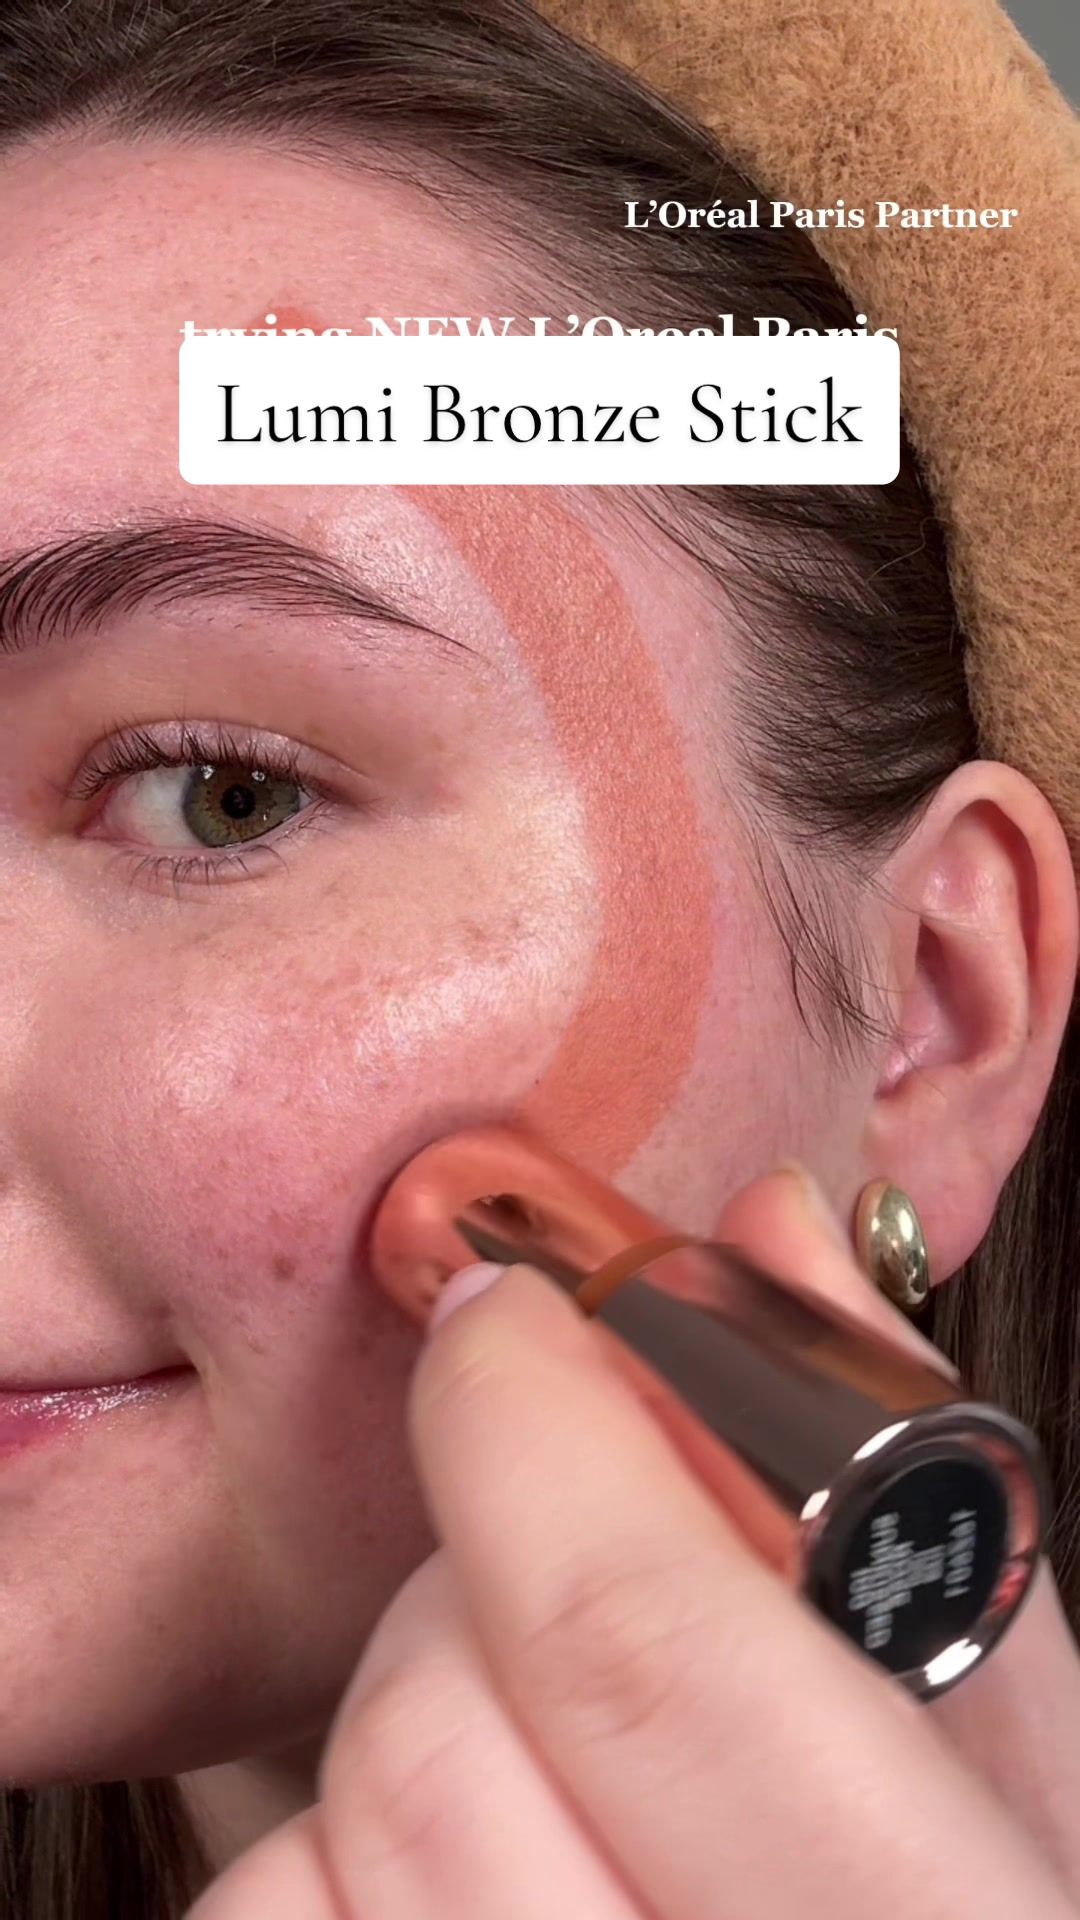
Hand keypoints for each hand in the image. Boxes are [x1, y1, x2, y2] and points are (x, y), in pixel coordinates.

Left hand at [190, 1167, 1079, 1917]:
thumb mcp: (1034, 1778)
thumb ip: (914, 1504)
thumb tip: (767, 1231)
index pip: (638, 1650)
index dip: (536, 1430)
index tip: (507, 1322)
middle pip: (428, 1742)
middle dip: (475, 1583)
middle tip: (563, 1569)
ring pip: (307, 1859)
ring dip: (399, 1745)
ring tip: (548, 1765)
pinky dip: (327, 1875)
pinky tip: (473, 1885)